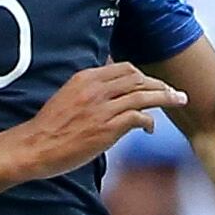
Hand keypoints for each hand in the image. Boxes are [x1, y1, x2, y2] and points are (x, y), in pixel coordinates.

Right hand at [19, 63, 188, 176]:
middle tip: (173, 92)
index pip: (124, 68)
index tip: (152, 84)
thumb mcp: (68, 96)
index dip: (143, 76)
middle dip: (159, 85)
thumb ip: (89, 90)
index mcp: (86, 78)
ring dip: (165, 98)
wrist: (36, 146)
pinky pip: (138, 117)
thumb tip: (108, 90)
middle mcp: (96, 89)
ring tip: (178, 100)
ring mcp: (103, 108)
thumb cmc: (50, 127)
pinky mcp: (108, 128)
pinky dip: (149, 121)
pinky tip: (150, 128)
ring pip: (144, 95)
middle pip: (138, 79)